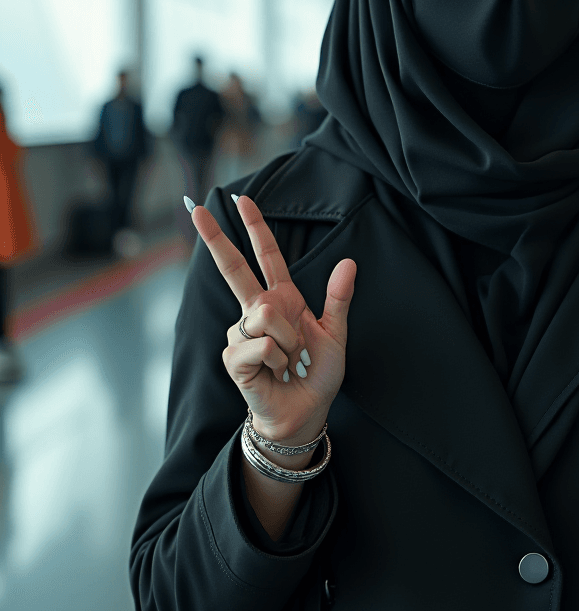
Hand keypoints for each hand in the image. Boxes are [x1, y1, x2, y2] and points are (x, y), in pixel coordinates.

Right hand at [190, 195, 355, 447]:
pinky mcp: (233, 356)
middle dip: (217, 238)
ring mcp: (241, 333)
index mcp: (281, 299)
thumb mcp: (335, 333)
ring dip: (290, 341)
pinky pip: (262, 342)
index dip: (255, 227)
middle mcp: (256, 311)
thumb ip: (339, 297)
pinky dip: (279, 357)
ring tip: (289, 360)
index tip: (241, 200)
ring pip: (266, 315)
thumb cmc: (316, 374)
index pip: (266, 256)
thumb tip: (349, 261)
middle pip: (234, 268)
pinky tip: (275, 371)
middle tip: (198, 209)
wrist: (304, 411)